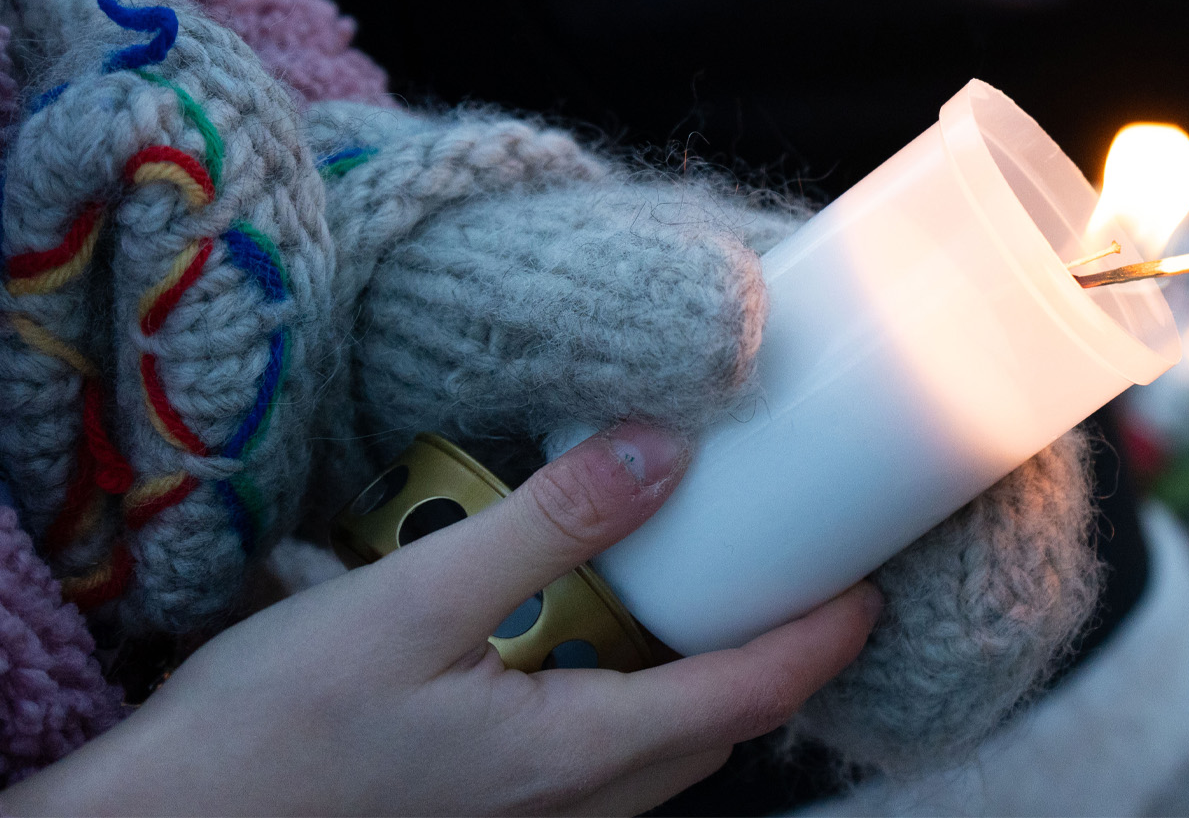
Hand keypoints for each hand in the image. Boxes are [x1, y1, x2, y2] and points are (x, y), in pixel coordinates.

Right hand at [1, 425, 881, 816]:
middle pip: (716, 732)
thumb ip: (546, 525)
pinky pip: (596, 767)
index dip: (823, 641)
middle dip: (771, 659)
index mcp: (578, 756)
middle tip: (793, 572)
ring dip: (692, 682)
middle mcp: (575, 809)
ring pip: (656, 754)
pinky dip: (623, 704)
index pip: (750, 695)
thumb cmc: (269, 738)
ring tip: (688, 593)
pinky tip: (574, 641)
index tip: (873, 589)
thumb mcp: (411, 602)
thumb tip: (661, 451)